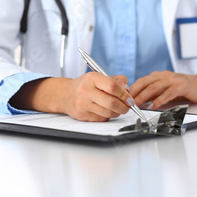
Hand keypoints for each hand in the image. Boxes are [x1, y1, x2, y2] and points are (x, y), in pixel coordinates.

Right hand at [10, 73, 134, 121]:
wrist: (66, 94)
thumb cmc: (88, 85)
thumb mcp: (101, 77)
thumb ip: (118, 81)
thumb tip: (128, 91)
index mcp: (92, 78)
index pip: (112, 86)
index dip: (124, 94)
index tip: (130, 99)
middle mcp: (85, 91)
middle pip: (111, 102)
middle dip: (124, 107)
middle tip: (128, 107)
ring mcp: (82, 104)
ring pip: (108, 113)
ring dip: (117, 113)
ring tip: (118, 109)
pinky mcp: (82, 115)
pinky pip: (101, 119)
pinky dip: (108, 117)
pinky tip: (106, 111)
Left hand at [130, 71, 196, 109]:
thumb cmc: (184, 89)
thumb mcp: (167, 90)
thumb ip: (155, 94)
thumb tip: (140, 101)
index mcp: (159, 76)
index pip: (142, 81)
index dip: (133, 90)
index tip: (125, 99)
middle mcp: (165, 75)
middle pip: (146, 83)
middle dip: (135, 94)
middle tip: (128, 103)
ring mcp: (173, 80)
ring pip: (155, 87)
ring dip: (144, 97)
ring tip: (137, 104)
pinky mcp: (182, 86)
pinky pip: (168, 93)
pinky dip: (160, 100)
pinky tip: (154, 106)